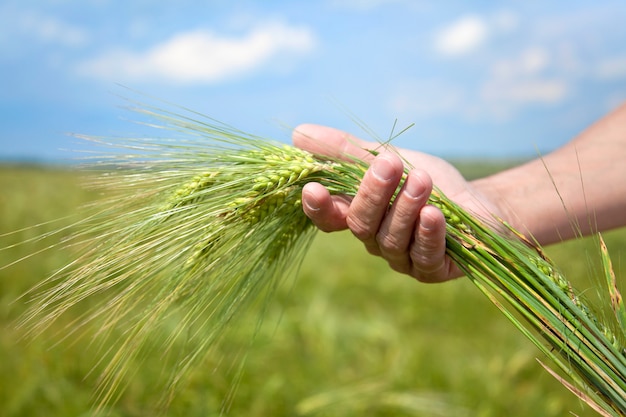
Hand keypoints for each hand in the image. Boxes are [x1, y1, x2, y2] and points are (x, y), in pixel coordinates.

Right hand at [292, 124, 499, 282]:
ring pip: (392, 239)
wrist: (480, 203)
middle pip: (361, 225)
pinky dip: (428, 234)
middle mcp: (376, 241)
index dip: (319, 208)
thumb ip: (346, 151)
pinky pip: (424, 256)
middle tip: (389, 164)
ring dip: (405, 207)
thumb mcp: (388, 158)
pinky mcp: (433, 269)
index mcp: (360, 216)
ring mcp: (403, 258)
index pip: (330, 218)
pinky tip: (435, 214)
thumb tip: (297, 134)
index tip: (313, 188)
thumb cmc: (428, 181)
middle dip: (373, 194)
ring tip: (422, 180)